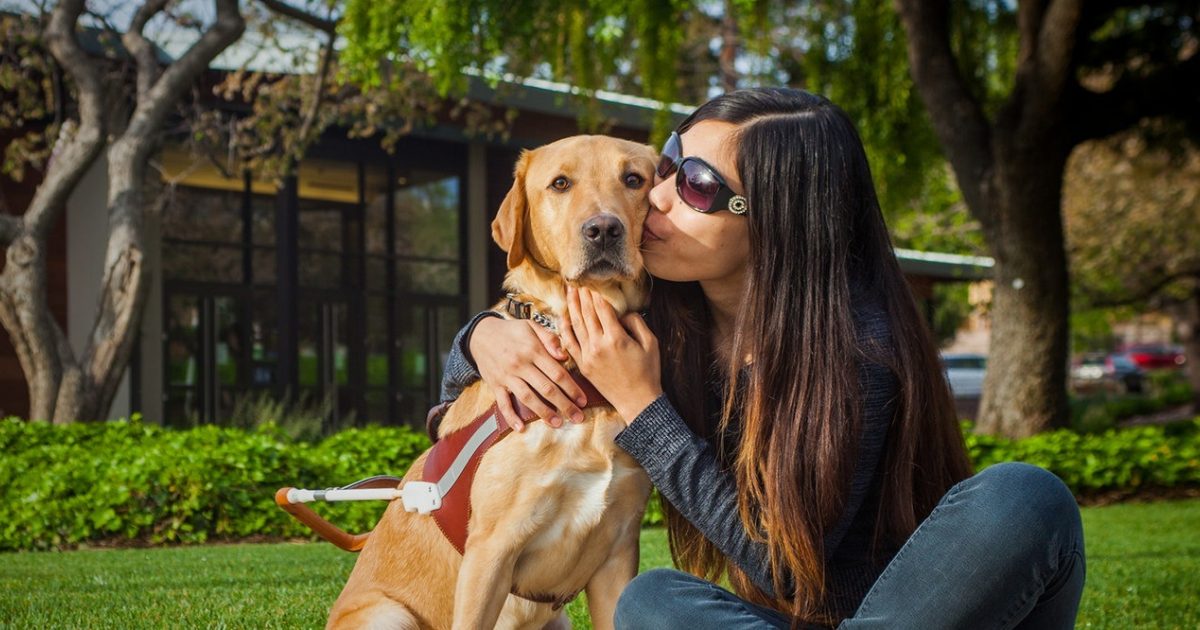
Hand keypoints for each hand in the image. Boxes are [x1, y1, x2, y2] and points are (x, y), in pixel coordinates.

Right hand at [469, 317, 586, 431]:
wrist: (481, 334)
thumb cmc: (512, 331)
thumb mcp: (531, 326)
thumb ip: (550, 339)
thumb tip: (564, 356)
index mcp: (533, 350)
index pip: (557, 373)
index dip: (572, 388)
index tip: (583, 401)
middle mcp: (521, 364)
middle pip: (546, 389)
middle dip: (564, 405)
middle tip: (578, 418)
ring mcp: (507, 376)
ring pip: (528, 398)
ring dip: (544, 413)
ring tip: (558, 424)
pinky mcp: (495, 385)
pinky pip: (503, 403)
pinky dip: (511, 417)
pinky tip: (521, 428)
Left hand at [561, 286, 662, 423]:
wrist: (637, 401)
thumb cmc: (647, 372)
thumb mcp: (651, 343)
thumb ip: (636, 323)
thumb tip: (622, 314)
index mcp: (616, 338)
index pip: (602, 309)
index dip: (596, 294)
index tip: (592, 283)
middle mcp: (598, 345)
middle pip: (587, 314)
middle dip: (582, 296)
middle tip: (577, 282)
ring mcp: (588, 356)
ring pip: (576, 325)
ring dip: (572, 306)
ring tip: (570, 292)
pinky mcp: (582, 365)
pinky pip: (569, 343)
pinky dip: (565, 328)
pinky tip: (563, 316)